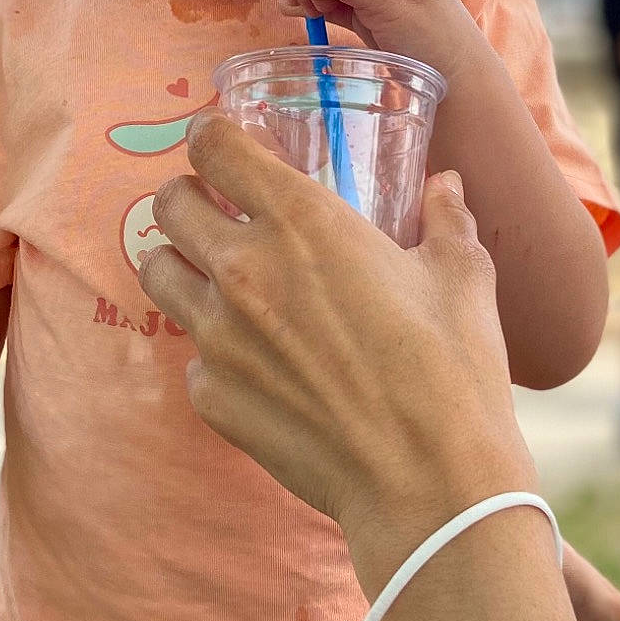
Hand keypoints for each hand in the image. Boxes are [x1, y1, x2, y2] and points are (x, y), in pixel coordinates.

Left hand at [139, 113, 533, 590]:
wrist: (428, 484)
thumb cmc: (452, 372)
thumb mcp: (461, 277)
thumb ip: (445, 218)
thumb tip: (445, 184)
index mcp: (303, 220)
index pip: (214, 146)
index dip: (212, 136)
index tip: (220, 142)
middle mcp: (244, 269)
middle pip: (169, 204)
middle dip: (188, 198)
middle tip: (217, 210)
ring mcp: (219, 336)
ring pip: (157, 272)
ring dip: (181, 264)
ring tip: (217, 277)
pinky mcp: (211, 396)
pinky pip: (191, 355)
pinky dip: (213, 349)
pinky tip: (255, 360)